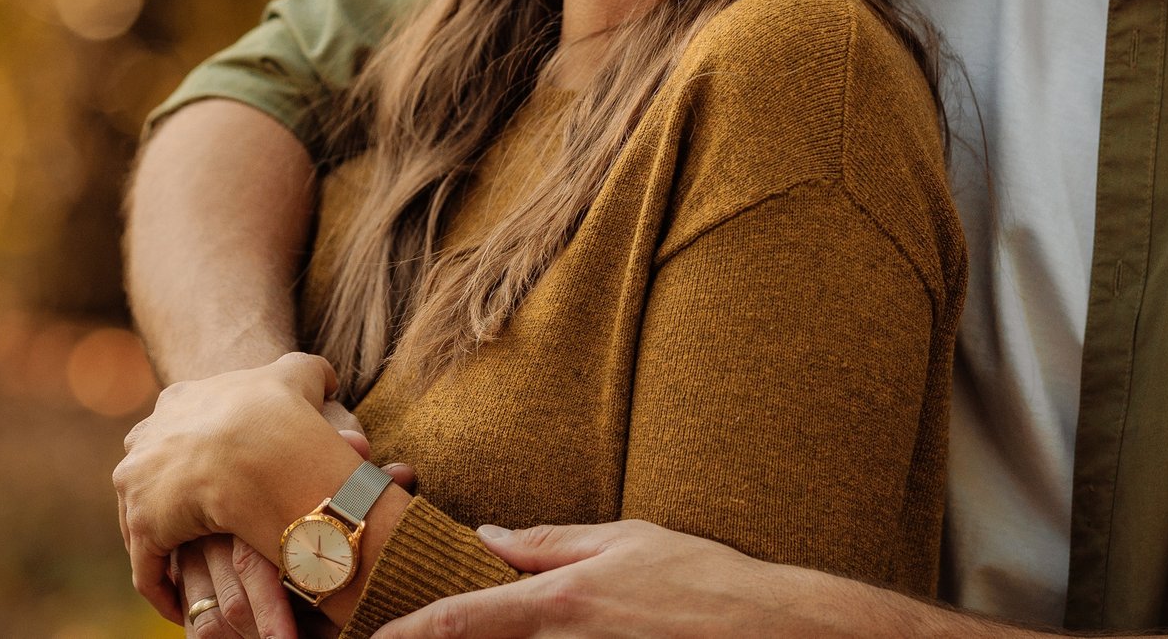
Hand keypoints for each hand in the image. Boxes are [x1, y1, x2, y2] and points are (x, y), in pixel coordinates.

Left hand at [116, 353, 364, 619]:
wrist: (256, 448)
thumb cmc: (280, 411)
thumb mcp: (296, 376)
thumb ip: (309, 373)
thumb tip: (327, 381)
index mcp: (179, 402)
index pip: (177, 430)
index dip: (194, 454)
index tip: (213, 479)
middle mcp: (148, 439)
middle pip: (151, 474)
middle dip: (167, 499)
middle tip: (199, 529)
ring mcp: (138, 483)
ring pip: (143, 521)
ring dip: (164, 547)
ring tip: (193, 572)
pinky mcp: (142, 525)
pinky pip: (147, 568)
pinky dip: (162, 587)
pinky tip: (181, 603)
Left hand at [370, 520, 833, 638]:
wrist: (768, 630)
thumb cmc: (701, 579)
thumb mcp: (624, 540)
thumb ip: (550, 543)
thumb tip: (490, 538)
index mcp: (560, 601)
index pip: (461, 621)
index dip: (407, 634)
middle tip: (399, 636)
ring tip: (463, 631)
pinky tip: (531, 638)